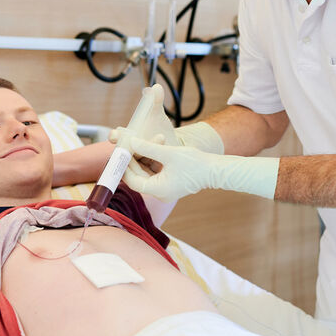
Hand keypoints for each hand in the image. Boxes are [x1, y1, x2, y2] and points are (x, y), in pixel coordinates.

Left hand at [120, 137, 278, 201]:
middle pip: (138, 179)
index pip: (132, 181)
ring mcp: (165, 190)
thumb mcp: (169, 153)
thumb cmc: (196, 163)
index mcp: (158, 190)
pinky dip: (149, 164)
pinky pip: (154, 175)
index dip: (124, 167)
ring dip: (140, 162)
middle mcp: (160, 193)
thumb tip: (130, 142)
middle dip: (131, 163)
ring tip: (133, 147)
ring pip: (145, 176)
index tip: (120, 153)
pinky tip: (146, 151)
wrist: (216, 170)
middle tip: (124, 148)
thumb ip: (148, 147)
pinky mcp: (170, 185)